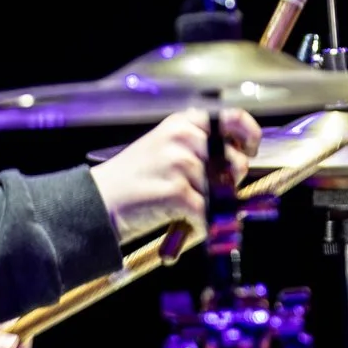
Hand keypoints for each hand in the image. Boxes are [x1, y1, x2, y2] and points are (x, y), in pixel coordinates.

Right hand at [88, 108, 261, 243]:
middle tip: (204, 195)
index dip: (249, 136)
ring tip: (186, 212)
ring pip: (223, 192)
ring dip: (210, 208)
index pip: (233, 119)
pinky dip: (201, 227)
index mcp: (182, 123)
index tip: (250, 152)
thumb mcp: (165, 149)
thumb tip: (240, 162)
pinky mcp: (178, 192)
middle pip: (235, 163)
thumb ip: (199, 149)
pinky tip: (184, 228)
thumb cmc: (135, 180)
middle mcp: (183, 138)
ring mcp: (180, 164)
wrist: (97, 202)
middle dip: (227, 184)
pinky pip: (208, 215)